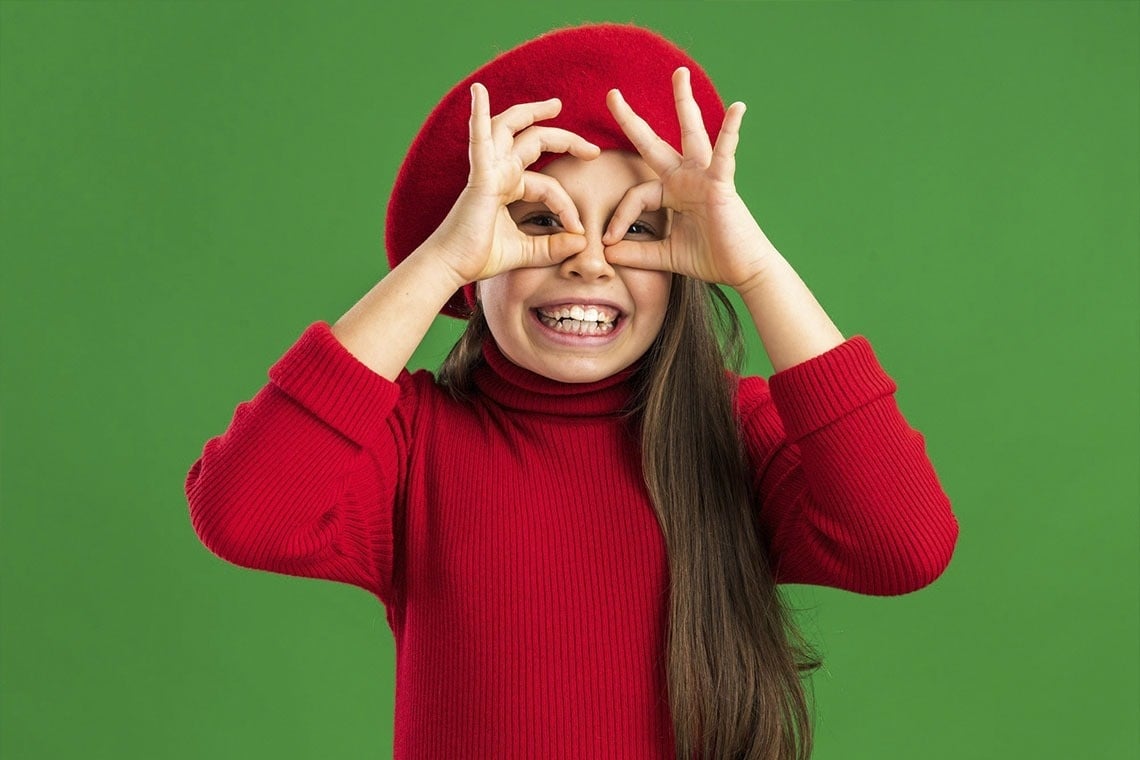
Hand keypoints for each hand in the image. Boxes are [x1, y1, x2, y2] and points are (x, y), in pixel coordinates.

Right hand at [427, 83, 600, 286]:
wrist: (453, 267)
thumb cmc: (480, 257)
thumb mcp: (527, 252)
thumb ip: (553, 247)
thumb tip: (582, 242)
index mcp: (508, 187)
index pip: (548, 185)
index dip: (567, 205)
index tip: (579, 230)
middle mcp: (499, 172)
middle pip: (535, 141)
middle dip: (566, 140)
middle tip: (593, 149)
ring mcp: (488, 170)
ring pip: (510, 127)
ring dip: (531, 112)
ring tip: (556, 104)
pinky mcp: (479, 176)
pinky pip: (479, 139)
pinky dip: (478, 114)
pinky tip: (479, 92)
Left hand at [601, 67, 775, 293]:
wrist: (743, 270)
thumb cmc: (711, 259)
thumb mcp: (665, 255)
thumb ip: (637, 253)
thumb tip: (606, 253)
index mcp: (672, 193)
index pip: (636, 195)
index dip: (619, 216)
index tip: (608, 240)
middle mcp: (686, 179)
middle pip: (654, 143)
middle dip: (632, 120)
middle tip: (611, 94)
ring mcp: (704, 177)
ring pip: (691, 133)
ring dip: (684, 102)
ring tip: (679, 74)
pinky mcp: (721, 184)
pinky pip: (725, 154)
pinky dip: (731, 131)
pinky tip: (738, 108)